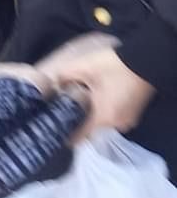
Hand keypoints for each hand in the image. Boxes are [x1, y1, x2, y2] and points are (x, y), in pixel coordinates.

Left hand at [35, 33, 156, 140]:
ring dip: (89, 117)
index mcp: (104, 118)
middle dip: (76, 123)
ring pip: (101, 125)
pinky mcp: (132, 113)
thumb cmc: (115, 65)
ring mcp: (127, 120)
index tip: (52, 129)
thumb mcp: (84, 67)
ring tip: (73, 106)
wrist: (147, 60)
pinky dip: (101, 113)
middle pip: (90, 132)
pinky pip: (111, 119)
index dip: (65, 134)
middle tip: (59, 113)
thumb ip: (64, 76)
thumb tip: (52, 84)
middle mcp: (117, 124)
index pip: (80, 137)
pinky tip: (92, 101)